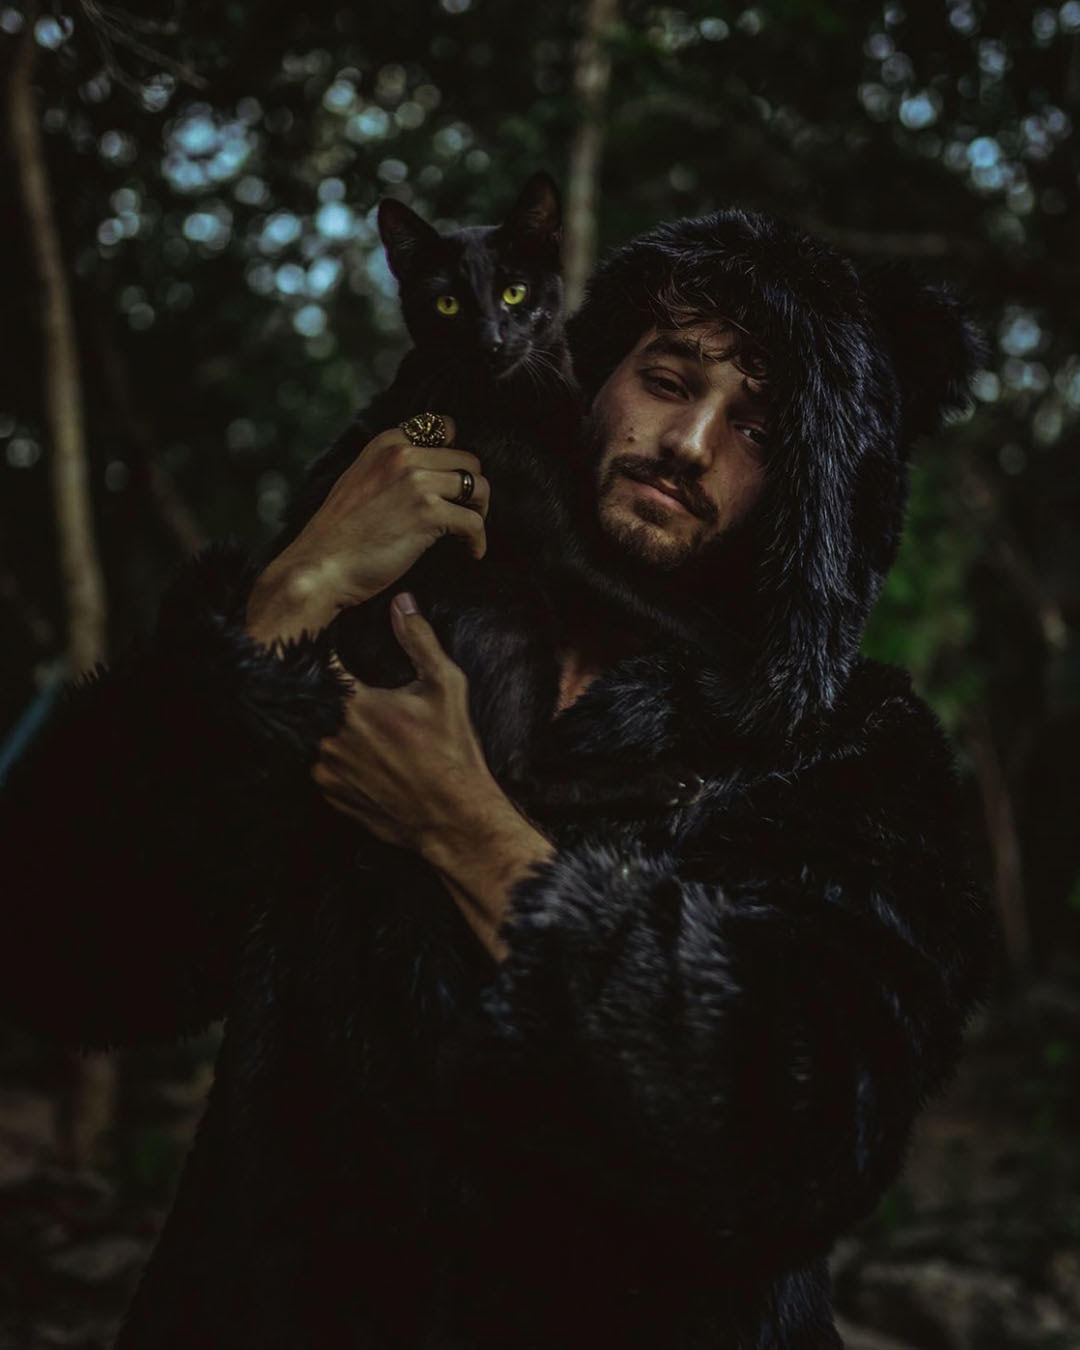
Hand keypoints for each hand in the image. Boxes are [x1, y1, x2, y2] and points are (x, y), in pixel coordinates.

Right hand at [246, 414, 489, 645]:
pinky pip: (474, 522)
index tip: (453, 484)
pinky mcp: (428, 513)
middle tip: (466, 513)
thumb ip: (392, 468)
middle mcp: (404, 455)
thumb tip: (430, 471)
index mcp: (388, 443)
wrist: (320, 567)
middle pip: (469, 460)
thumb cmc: (340, 535)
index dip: (455, 458)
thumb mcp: (360, 481)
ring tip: (469, 532)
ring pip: (478, 486)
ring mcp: (417, 481)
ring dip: (480, 511)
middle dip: (472, 488)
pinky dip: (478, 540)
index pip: (445, 429)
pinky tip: (471, 553)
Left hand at [312, 591, 500, 853]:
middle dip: (319, 686)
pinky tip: (355, 748)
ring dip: (321, 720)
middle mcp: (329, 737)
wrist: (453, 817)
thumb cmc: (452, 751)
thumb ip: (419, 641)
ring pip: (308, 730)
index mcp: (353, 704)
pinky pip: (315, 761)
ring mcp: (323, 768)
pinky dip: (328, 751)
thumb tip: (403, 602)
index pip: (313, 662)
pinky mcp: (326, 792)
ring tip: (348, 716)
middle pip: (306, 696)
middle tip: (338, 681)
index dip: (315, 648)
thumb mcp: (445, 688)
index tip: (321, 644)